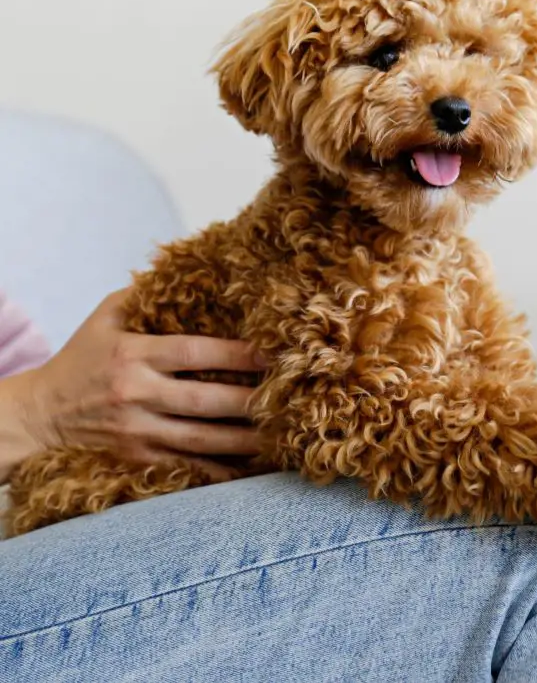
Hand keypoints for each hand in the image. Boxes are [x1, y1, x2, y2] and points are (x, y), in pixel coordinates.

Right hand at [0, 290, 263, 483]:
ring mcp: (138, 433)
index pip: (194, 353)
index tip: (271, 353)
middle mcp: (137, 395)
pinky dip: (221, 471)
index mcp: (132, 354)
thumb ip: (145, 295)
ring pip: (203, 440)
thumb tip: (189, 273)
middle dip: (251, 400)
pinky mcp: (138, 461)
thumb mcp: (105, 317)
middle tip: (289, 397)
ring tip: (281, 434)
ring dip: (246, 440)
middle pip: (206, 401)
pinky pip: (188, 469)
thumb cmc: (81, 358)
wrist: (40, 416)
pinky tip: (251, 467)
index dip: (236, 354)